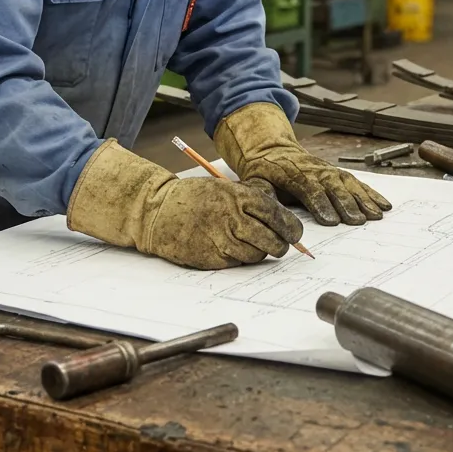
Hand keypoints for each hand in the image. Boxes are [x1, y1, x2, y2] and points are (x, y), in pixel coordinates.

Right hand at [67, 139, 303, 268]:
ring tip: (254, 245)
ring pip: (256, 255)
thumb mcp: (224, 188)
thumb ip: (250, 200)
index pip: (276, 214)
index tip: (295, 233)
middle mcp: (231, 218)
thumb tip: (280, 220)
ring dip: (260, 253)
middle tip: (282, 245)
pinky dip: (240, 259)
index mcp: (237, 196)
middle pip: (272, 240)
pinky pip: (237, 263)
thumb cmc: (193, 198)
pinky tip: (232, 248)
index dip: (291, 227)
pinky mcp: (211, 258)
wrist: (157, 211)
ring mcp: (221, 239)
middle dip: (282, 245)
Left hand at [213, 103, 391, 225]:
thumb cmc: (262, 170)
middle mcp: (314, 170)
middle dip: (346, 204)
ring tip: (376, 216)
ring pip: (348, 184)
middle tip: (358, 221)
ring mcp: (328, 170)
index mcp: (292, 173)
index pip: (308, 188)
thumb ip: (261, 194)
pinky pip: (356, 182)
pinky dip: (370, 193)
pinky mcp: (336, 173)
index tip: (331, 221)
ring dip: (363, 199)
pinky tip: (383, 204)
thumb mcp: (254, 180)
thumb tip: (266, 210)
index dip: (320, 204)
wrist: (272, 149)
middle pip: (332, 187)